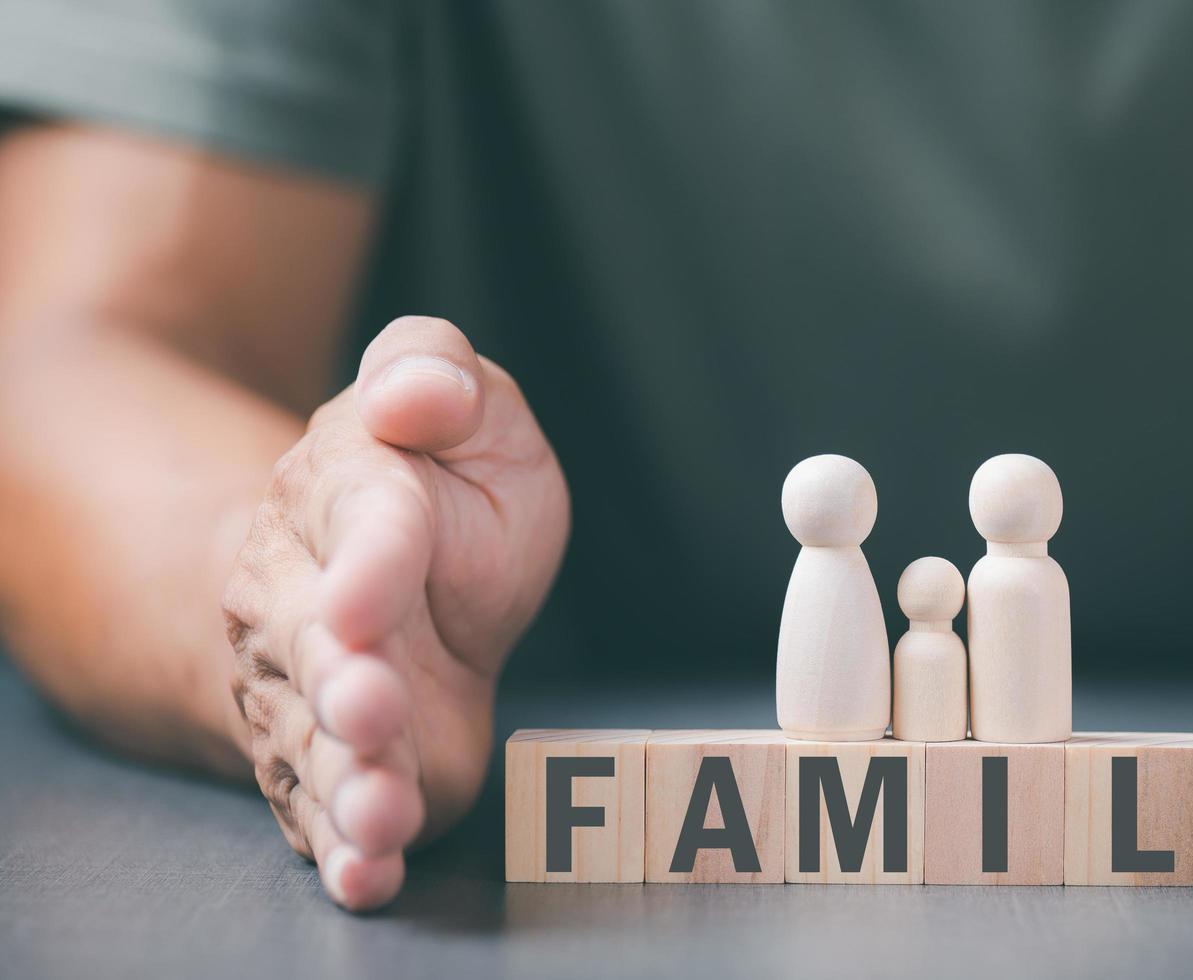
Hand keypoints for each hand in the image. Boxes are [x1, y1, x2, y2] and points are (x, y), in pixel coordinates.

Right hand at [221, 316, 568, 909]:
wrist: (386, 580)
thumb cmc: (439, 485)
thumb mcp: (463, 406)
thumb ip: (436, 373)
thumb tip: (413, 389)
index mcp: (352, 501)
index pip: (366, 528)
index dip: (366, 565)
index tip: (363, 602)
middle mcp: (313, 603)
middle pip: (321, 648)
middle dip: (343, 683)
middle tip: (369, 709)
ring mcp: (320, 694)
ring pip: (322, 742)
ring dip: (351, 782)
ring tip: (379, 814)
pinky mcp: (346, 764)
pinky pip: (333, 812)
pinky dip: (350, 851)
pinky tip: (368, 875)